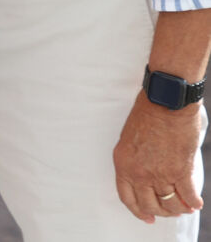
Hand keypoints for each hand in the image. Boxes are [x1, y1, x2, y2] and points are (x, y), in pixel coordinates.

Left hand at [114, 92, 203, 222]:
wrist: (164, 102)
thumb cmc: (146, 114)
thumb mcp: (129, 139)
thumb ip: (134, 160)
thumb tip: (144, 178)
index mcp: (123, 163)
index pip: (127, 198)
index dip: (138, 212)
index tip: (147, 218)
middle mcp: (140, 172)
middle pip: (150, 205)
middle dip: (160, 212)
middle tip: (168, 210)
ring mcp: (160, 174)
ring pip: (171, 205)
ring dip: (178, 208)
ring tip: (183, 205)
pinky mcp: (180, 171)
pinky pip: (188, 197)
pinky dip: (193, 202)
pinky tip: (196, 202)